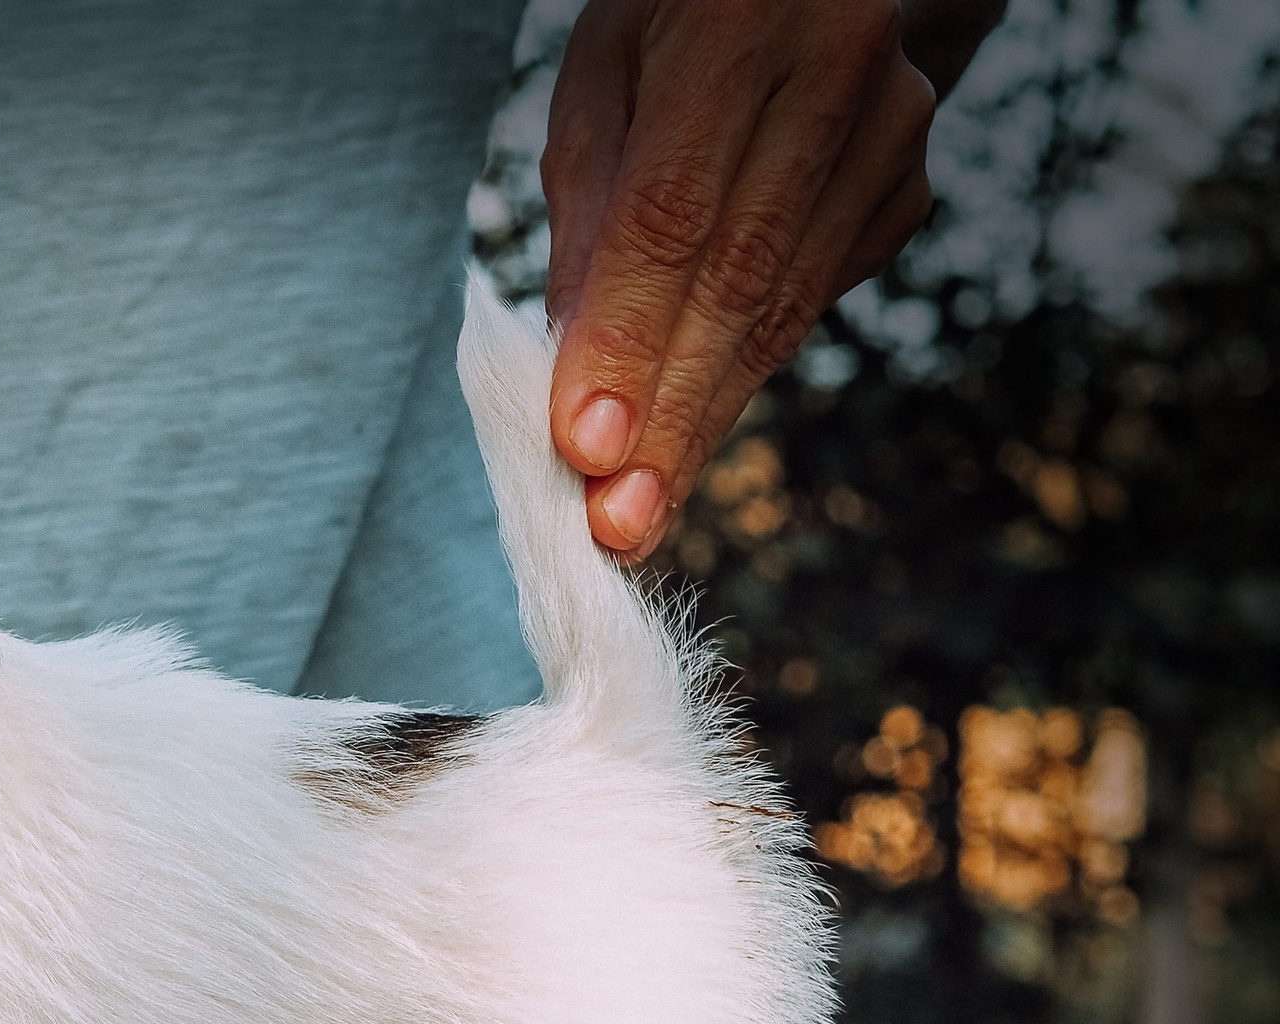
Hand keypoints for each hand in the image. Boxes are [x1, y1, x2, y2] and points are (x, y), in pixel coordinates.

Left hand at [543, 0, 965, 557]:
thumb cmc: (679, 20)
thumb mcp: (603, 74)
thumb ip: (588, 207)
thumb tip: (573, 361)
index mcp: (745, 20)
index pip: (674, 215)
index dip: (628, 340)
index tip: (586, 447)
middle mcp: (839, 73)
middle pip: (740, 282)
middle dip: (671, 414)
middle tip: (615, 519)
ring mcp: (892, 135)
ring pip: (782, 310)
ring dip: (705, 421)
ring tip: (641, 510)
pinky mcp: (906, 193)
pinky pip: (809, 304)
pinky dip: (741, 371)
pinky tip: (688, 425)